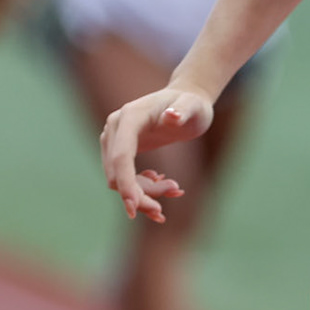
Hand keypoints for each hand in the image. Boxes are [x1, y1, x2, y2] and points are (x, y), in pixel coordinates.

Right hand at [99, 88, 213, 221]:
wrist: (186, 101)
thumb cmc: (193, 103)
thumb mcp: (195, 106)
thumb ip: (183, 110)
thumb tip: (171, 116)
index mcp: (130, 117)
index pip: (121, 156)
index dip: (126, 183)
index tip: (133, 208)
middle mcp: (115, 128)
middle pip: (117, 174)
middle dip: (141, 193)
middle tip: (176, 190)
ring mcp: (114, 139)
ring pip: (118, 180)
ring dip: (143, 193)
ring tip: (175, 189)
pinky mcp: (120, 150)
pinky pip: (123, 178)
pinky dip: (141, 188)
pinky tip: (163, 182)